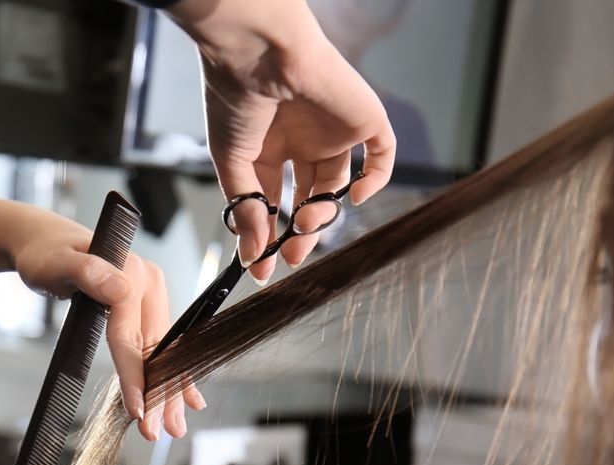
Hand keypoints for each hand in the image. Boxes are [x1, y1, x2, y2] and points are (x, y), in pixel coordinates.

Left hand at [0, 187, 204, 440]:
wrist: (45, 243)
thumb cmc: (45, 254)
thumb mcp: (57, 262)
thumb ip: (87, 272)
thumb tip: (118, 289)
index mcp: (132, 272)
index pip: (136, 335)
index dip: (137, 374)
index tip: (138, 409)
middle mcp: (149, 283)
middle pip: (156, 349)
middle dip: (159, 395)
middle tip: (157, 432)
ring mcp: (151, 295)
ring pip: (163, 352)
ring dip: (170, 392)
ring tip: (174, 427)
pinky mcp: (147, 307)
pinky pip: (161, 345)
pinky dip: (172, 375)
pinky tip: (187, 399)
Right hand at [168, 0, 395, 282]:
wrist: (258, 51)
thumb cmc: (235, 97)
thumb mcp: (232, 161)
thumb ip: (246, 208)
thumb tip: (252, 253)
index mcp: (268, 145)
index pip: (274, 198)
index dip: (268, 232)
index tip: (260, 264)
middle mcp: (302, 139)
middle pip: (307, 197)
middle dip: (298, 231)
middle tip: (289, 256)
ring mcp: (334, 130)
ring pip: (337, 186)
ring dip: (324, 214)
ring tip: (305, 227)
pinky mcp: (363, 117)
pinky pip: (381, 154)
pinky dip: (374, 180)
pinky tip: (353, 199)